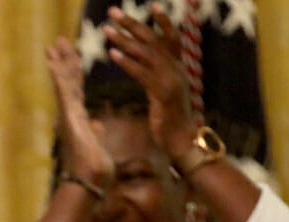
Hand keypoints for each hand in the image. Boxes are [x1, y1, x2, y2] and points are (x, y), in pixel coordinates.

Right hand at [46, 36, 112, 184]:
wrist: (91, 181)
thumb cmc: (96, 168)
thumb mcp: (100, 144)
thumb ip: (96, 132)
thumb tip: (96, 125)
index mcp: (79, 118)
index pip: (76, 89)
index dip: (73, 71)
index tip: (70, 55)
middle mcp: (71, 114)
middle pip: (68, 81)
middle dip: (64, 60)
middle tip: (58, 41)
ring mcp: (68, 115)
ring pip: (63, 83)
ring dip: (58, 62)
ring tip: (53, 45)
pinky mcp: (70, 117)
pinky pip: (64, 92)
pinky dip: (59, 76)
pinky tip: (54, 62)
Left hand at [104, 3, 197, 160]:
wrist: (182, 141)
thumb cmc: (170, 119)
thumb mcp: (163, 93)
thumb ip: (156, 77)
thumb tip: (143, 64)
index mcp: (178, 68)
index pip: (171, 37)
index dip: (163, 21)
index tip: (151, 4)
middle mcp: (177, 69)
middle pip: (154, 39)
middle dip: (133, 23)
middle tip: (113, 11)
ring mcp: (171, 80)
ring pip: (146, 53)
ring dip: (125, 40)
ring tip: (107, 30)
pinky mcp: (162, 93)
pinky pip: (142, 73)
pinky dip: (128, 62)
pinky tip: (113, 54)